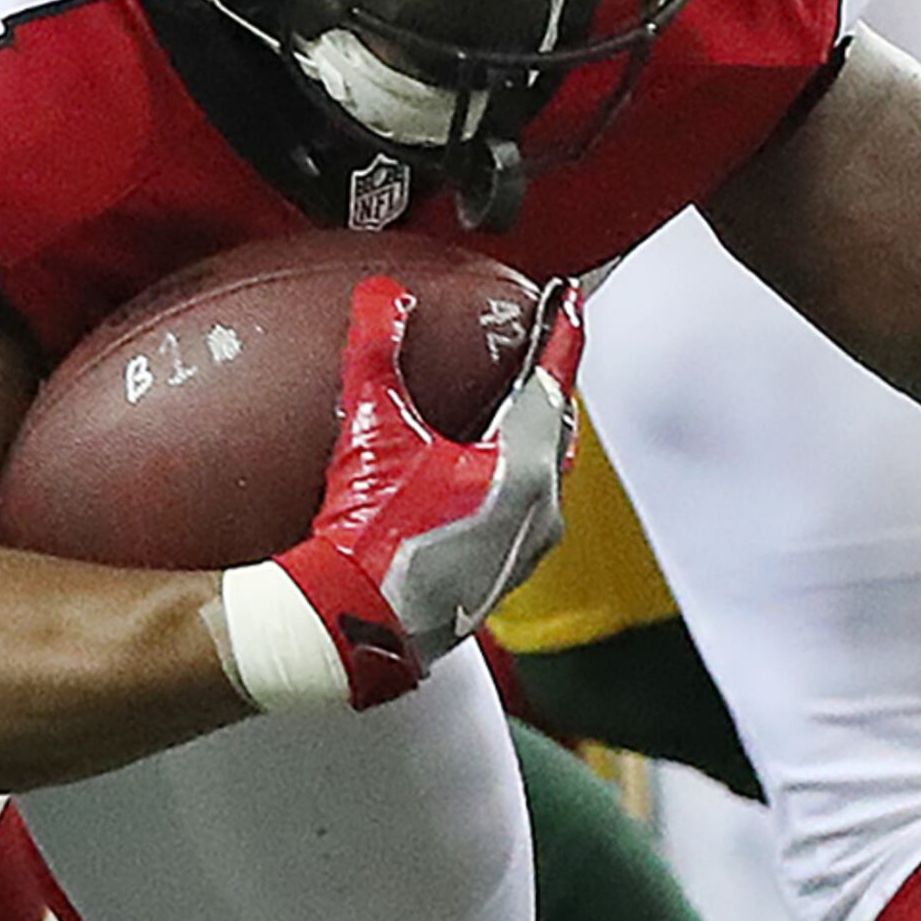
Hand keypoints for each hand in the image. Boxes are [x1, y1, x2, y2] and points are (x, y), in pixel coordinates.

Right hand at [275, 277, 581, 707]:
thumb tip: (382, 295)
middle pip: (557, 429)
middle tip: (539, 355)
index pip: (553, 380)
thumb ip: (377, 354)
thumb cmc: (371, 539)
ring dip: (531, 440)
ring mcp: (522, 551)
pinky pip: (521, 514)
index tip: (568, 301)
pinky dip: (510, 483)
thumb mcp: (373, 433)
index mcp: (525, 468)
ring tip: (507, 414)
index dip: (562, 333)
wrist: (352, 625)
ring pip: (544, 477)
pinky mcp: (498, 580)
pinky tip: (476, 482)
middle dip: (548, 388)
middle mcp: (539, 511)